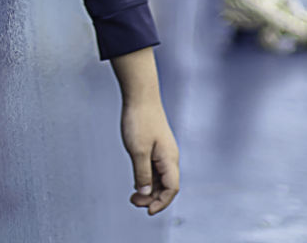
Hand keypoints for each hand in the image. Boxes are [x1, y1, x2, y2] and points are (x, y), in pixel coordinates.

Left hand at [121, 96, 179, 214]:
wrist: (140, 95)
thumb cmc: (141, 119)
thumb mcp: (138, 150)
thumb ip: (142, 174)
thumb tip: (145, 193)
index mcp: (169, 158)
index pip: (172, 189)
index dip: (161, 203)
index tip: (147, 210)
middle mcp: (169, 156)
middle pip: (167, 186)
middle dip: (153, 198)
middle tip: (134, 201)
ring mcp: (163, 150)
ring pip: (160, 178)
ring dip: (149, 189)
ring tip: (133, 195)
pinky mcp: (156, 145)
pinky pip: (155, 168)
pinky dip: (147, 178)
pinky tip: (137, 179)